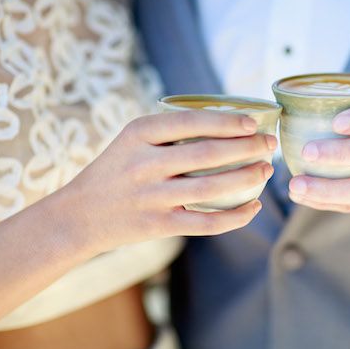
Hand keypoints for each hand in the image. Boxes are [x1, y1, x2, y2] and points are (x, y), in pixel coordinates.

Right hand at [59, 110, 276, 253]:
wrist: (80, 215)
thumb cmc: (117, 170)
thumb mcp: (132, 140)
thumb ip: (169, 130)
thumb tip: (228, 122)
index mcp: (137, 134)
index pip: (190, 122)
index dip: (226, 122)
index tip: (253, 123)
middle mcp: (144, 164)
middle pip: (206, 155)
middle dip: (246, 148)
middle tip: (269, 144)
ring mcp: (152, 197)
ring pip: (211, 189)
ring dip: (246, 178)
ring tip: (266, 170)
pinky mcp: (160, 226)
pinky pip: (206, 223)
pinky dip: (235, 217)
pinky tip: (253, 206)